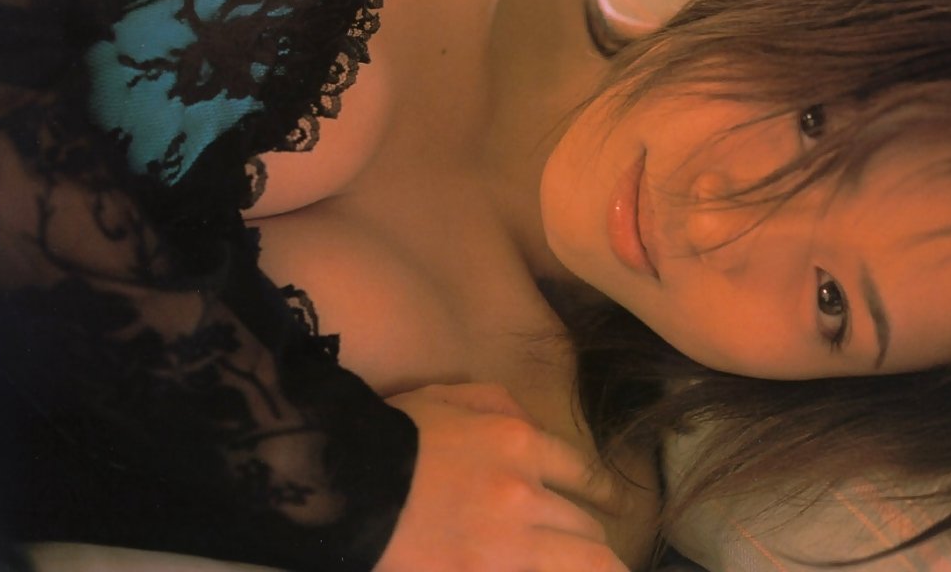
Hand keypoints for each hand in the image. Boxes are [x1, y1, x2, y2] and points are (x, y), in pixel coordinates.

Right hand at [377, 383, 628, 571]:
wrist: (335, 485)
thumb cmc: (387, 437)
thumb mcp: (445, 397)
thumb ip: (498, 406)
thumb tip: (534, 429)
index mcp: (517, 445)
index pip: (584, 474)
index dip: (604, 495)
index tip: (614, 507)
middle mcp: (523, 498)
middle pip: (585, 530)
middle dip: (590, 543)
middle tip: (593, 554)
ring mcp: (506, 550)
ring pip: (582, 565)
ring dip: (591, 569)